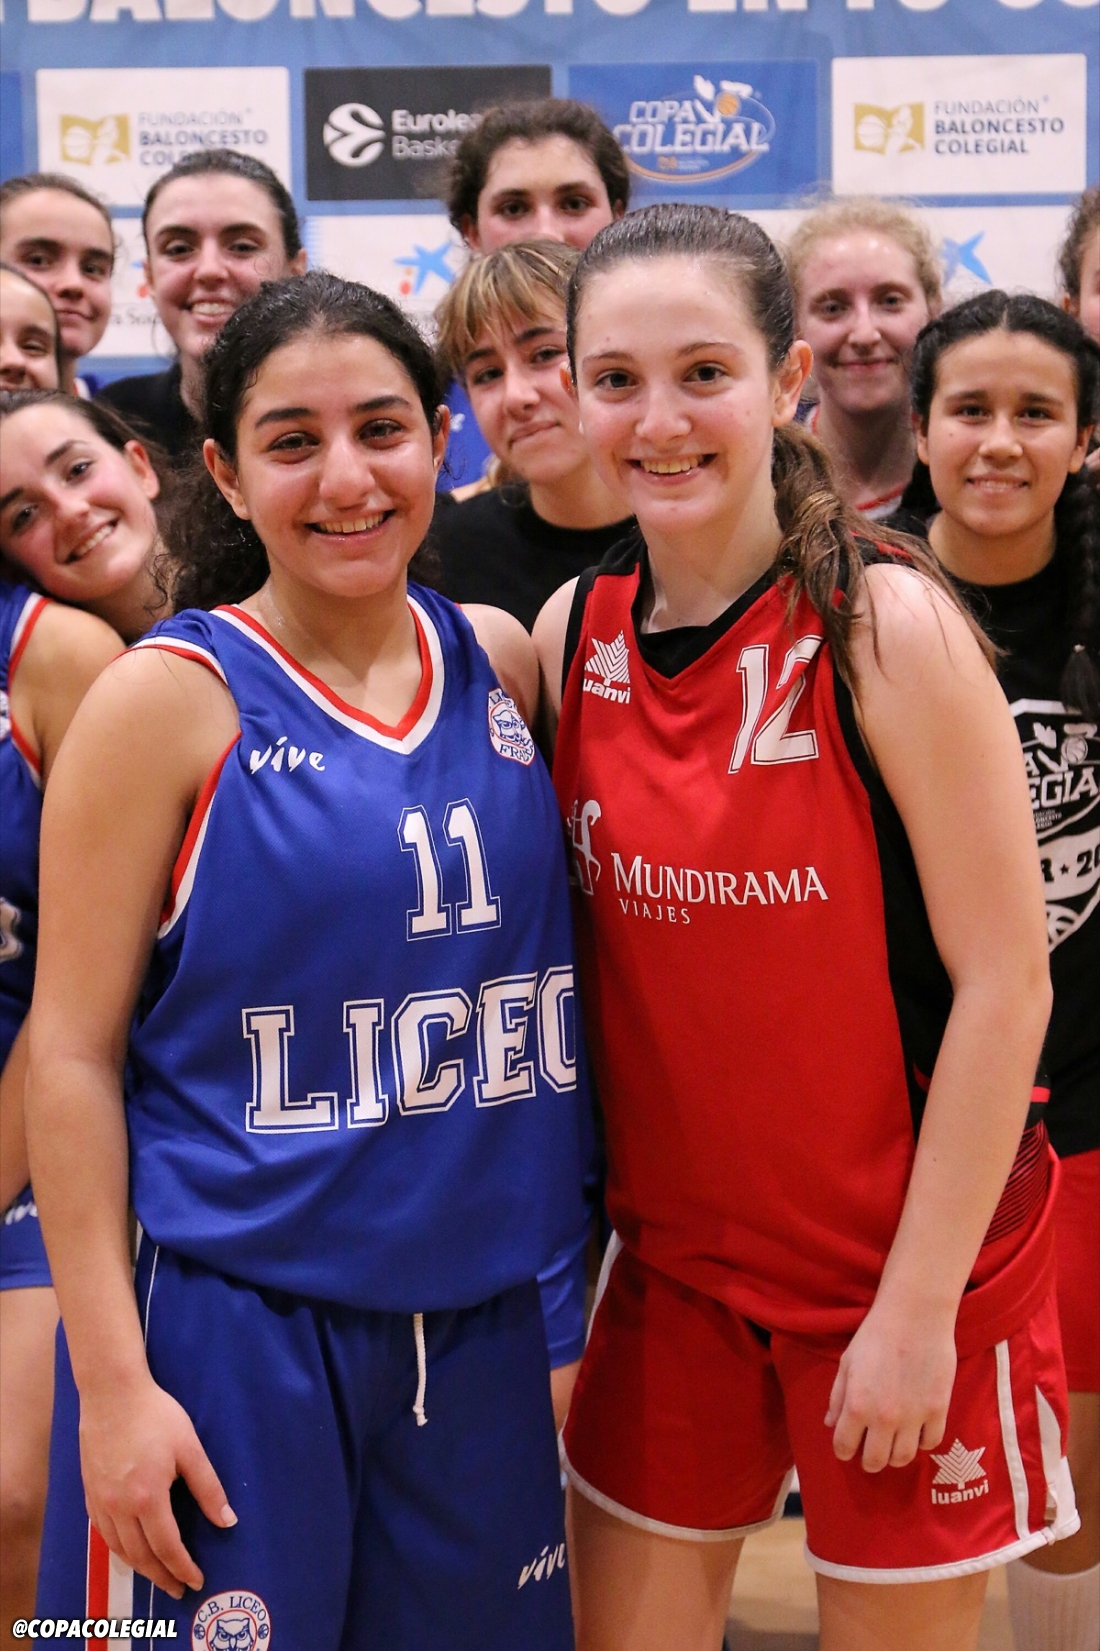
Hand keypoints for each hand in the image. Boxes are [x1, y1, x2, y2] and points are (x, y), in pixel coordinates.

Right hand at [78, 1377, 235, 1597]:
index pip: (167, 1547)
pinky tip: (129, 1550)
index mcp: (147, 1498)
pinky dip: (119, 1550)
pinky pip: (103, 1534)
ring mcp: (100, 1502)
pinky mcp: (89, 1493)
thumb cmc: (155, 1415)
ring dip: (140, 1568)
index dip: (183, 1567)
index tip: (196, 1581)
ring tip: (157, 1576)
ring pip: (119, 1549)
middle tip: (178, 1589)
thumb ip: (208, 1487)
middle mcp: (119, 1507)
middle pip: (141, 1556)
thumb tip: (227, 1520)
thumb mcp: (189, 1447)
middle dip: (162, 1576)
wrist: (111, 1393)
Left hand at [825, 1303, 956, 1472]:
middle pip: (875, 1461)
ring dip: (894, 1455)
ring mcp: (914, 1417)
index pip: (844, 1447)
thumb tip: (831, 1424)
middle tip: (870, 1450)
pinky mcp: (938, 1410)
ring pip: (903, 1459)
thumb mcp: (847, 1363)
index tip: (847, 1446)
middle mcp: (884, 1418)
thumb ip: (838, 1397)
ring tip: (892, 1443)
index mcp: (857, 1406)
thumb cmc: (875, 1335)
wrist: (915, 1316)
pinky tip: (916, 1429)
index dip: (843, 1450)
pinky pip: (930, 1443)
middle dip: (868, 1460)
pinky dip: (921, 1441)